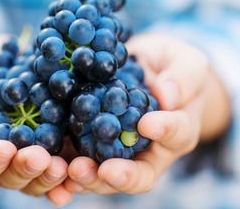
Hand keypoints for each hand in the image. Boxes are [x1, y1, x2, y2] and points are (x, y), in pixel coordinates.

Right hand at [0, 35, 72, 205]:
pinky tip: (85, 171)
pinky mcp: (53, 149)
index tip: (4, 148)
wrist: (8, 65)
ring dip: (49, 178)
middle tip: (40, 158)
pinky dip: (72, 176)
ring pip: (35, 181)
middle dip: (24, 170)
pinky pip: (61, 170)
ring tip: (64, 167)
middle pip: (7, 178)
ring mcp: (27, 156)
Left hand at [65, 33, 230, 194]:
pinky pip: (80, 160)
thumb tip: (166, 96)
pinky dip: (67, 167)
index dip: (165, 131)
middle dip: (121, 175)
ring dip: (90, 177)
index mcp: (178, 129)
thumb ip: (183, 77)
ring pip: (106, 175)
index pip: (177, 134)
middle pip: (139, 174)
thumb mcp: (186, 63)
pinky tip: (54, 164)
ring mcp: (118, 150)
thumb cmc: (171, 66)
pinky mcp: (90, 142)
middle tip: (105, 171)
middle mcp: (149, 149)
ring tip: (74, 170)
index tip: (147, 124)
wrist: (145, 69)